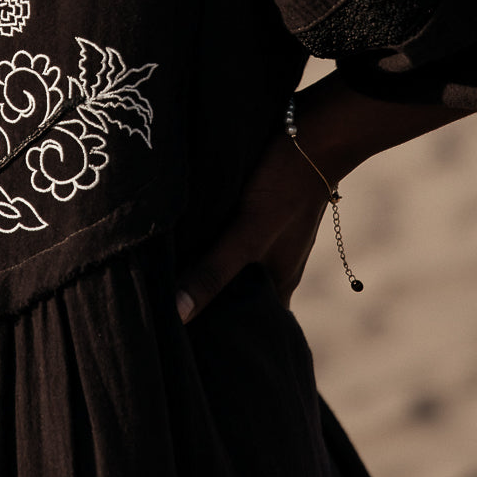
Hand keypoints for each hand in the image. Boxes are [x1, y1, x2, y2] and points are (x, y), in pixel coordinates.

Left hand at [175, 70, 475, 322]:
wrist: (319, 123)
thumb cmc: (287, 178)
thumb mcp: (247, 229)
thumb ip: (214, 271)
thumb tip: (176, 316)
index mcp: (280, 281)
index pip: (251, 329)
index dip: (222, 342)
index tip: (184, 354)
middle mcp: (274, 264)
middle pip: (236, 299)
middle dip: (205, 308)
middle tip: (157, 320)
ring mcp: (267, 236)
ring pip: (229, 267)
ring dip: (201, 273)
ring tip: (157, 283)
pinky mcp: (255, 210)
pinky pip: (226, 239)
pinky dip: (205, 245)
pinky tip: (177, 240)